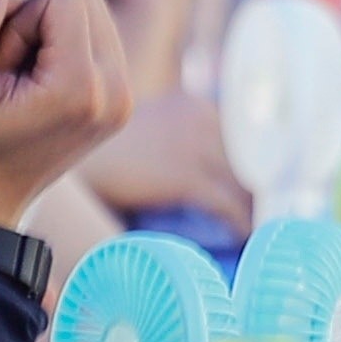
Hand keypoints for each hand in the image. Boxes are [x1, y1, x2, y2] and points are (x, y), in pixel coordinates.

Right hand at [0, 0, 134, 223]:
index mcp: (82, 88)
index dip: (24, 19)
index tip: (2, 65)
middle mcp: (118, 93)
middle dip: (42, 21)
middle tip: (12, 70)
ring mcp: (124, 101)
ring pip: (95, 14)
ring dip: (52, 33)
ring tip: (23, 79)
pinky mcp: (121, 102)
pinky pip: (98, 38)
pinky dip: (65, 48)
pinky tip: (37, 86)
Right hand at [69, 86, 251, 234]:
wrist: (73, 162)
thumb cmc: (107, 155)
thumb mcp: (153, 132)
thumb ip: (183, 141)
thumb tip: (216, 174)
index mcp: (194, 106)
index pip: (244, 137)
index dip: (258, 164)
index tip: (264, 187)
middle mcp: (200, 117)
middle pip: (249, 158)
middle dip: (259, 186)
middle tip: (267, 211)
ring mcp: (194, 144)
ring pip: (243, 181)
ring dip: (252, 206)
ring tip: (257, 226)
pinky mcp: (185, 175)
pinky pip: (227, 204)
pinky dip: (238, 222)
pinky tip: (241, 235)